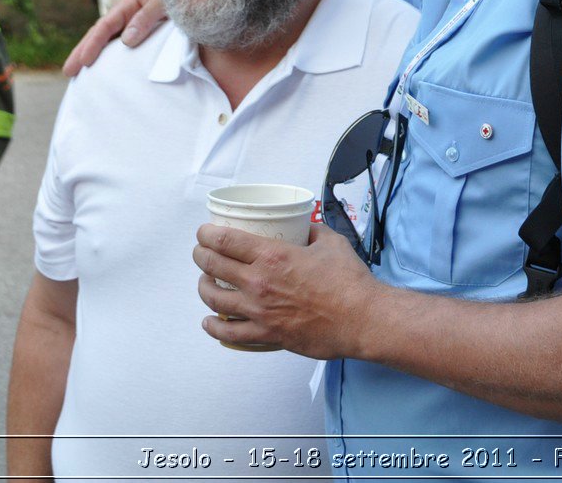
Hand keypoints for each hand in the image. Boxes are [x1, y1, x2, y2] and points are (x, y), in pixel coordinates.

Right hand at [61, 0, 163, 76]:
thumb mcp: (165, 0)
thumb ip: (147, 17)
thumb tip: (126, 41)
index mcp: (130, 3)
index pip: (105, 26)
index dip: (92, 44)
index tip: (84, 62)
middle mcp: (129, 15)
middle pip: (100, 35)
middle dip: (82, 52)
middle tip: (68, 72)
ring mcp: (137, 25)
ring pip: (111, 42)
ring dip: (96, 56)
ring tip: (81, 75)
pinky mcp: (147, 34)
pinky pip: (127, 48)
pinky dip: (115, 58)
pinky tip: (110, 71)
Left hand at [193, 223, 381, 359]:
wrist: (361, 319)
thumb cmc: (349, 281)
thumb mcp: (331, 242)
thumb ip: (313, 231)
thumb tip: (306, 227)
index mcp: (272, 255)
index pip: (225, 240)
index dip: (207, 234)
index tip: (204, 232)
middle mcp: (259, 282)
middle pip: (213, 266)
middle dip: (200, 256)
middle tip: (201, 253)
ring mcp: (259, 311)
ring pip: (214, 299)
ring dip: (204, 288)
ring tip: (205, 283)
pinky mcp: (266, 334)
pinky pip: (229, 334)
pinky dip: (214, 327)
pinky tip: (209, 321)